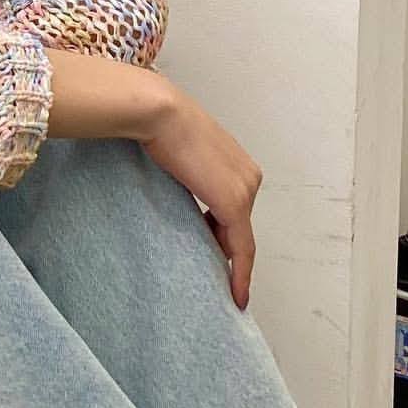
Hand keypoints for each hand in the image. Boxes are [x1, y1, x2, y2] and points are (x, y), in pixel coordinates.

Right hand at [140, 85, 263, 309]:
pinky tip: (235, 294)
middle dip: (223, 250)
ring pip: (238, 239)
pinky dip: (240, 273)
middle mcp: (249, 178)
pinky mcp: (234, 204)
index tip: (220, 259)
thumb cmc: (158, 127)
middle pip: (237, 226)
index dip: (228, 238)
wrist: (160, 113)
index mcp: (237, 164)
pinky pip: (241, 248)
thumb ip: (185, 177)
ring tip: (220, 289)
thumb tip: (175, 190)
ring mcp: (244, 190)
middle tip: (210, 276)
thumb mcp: (176, 156)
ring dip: (227, 263)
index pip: (234, 209)